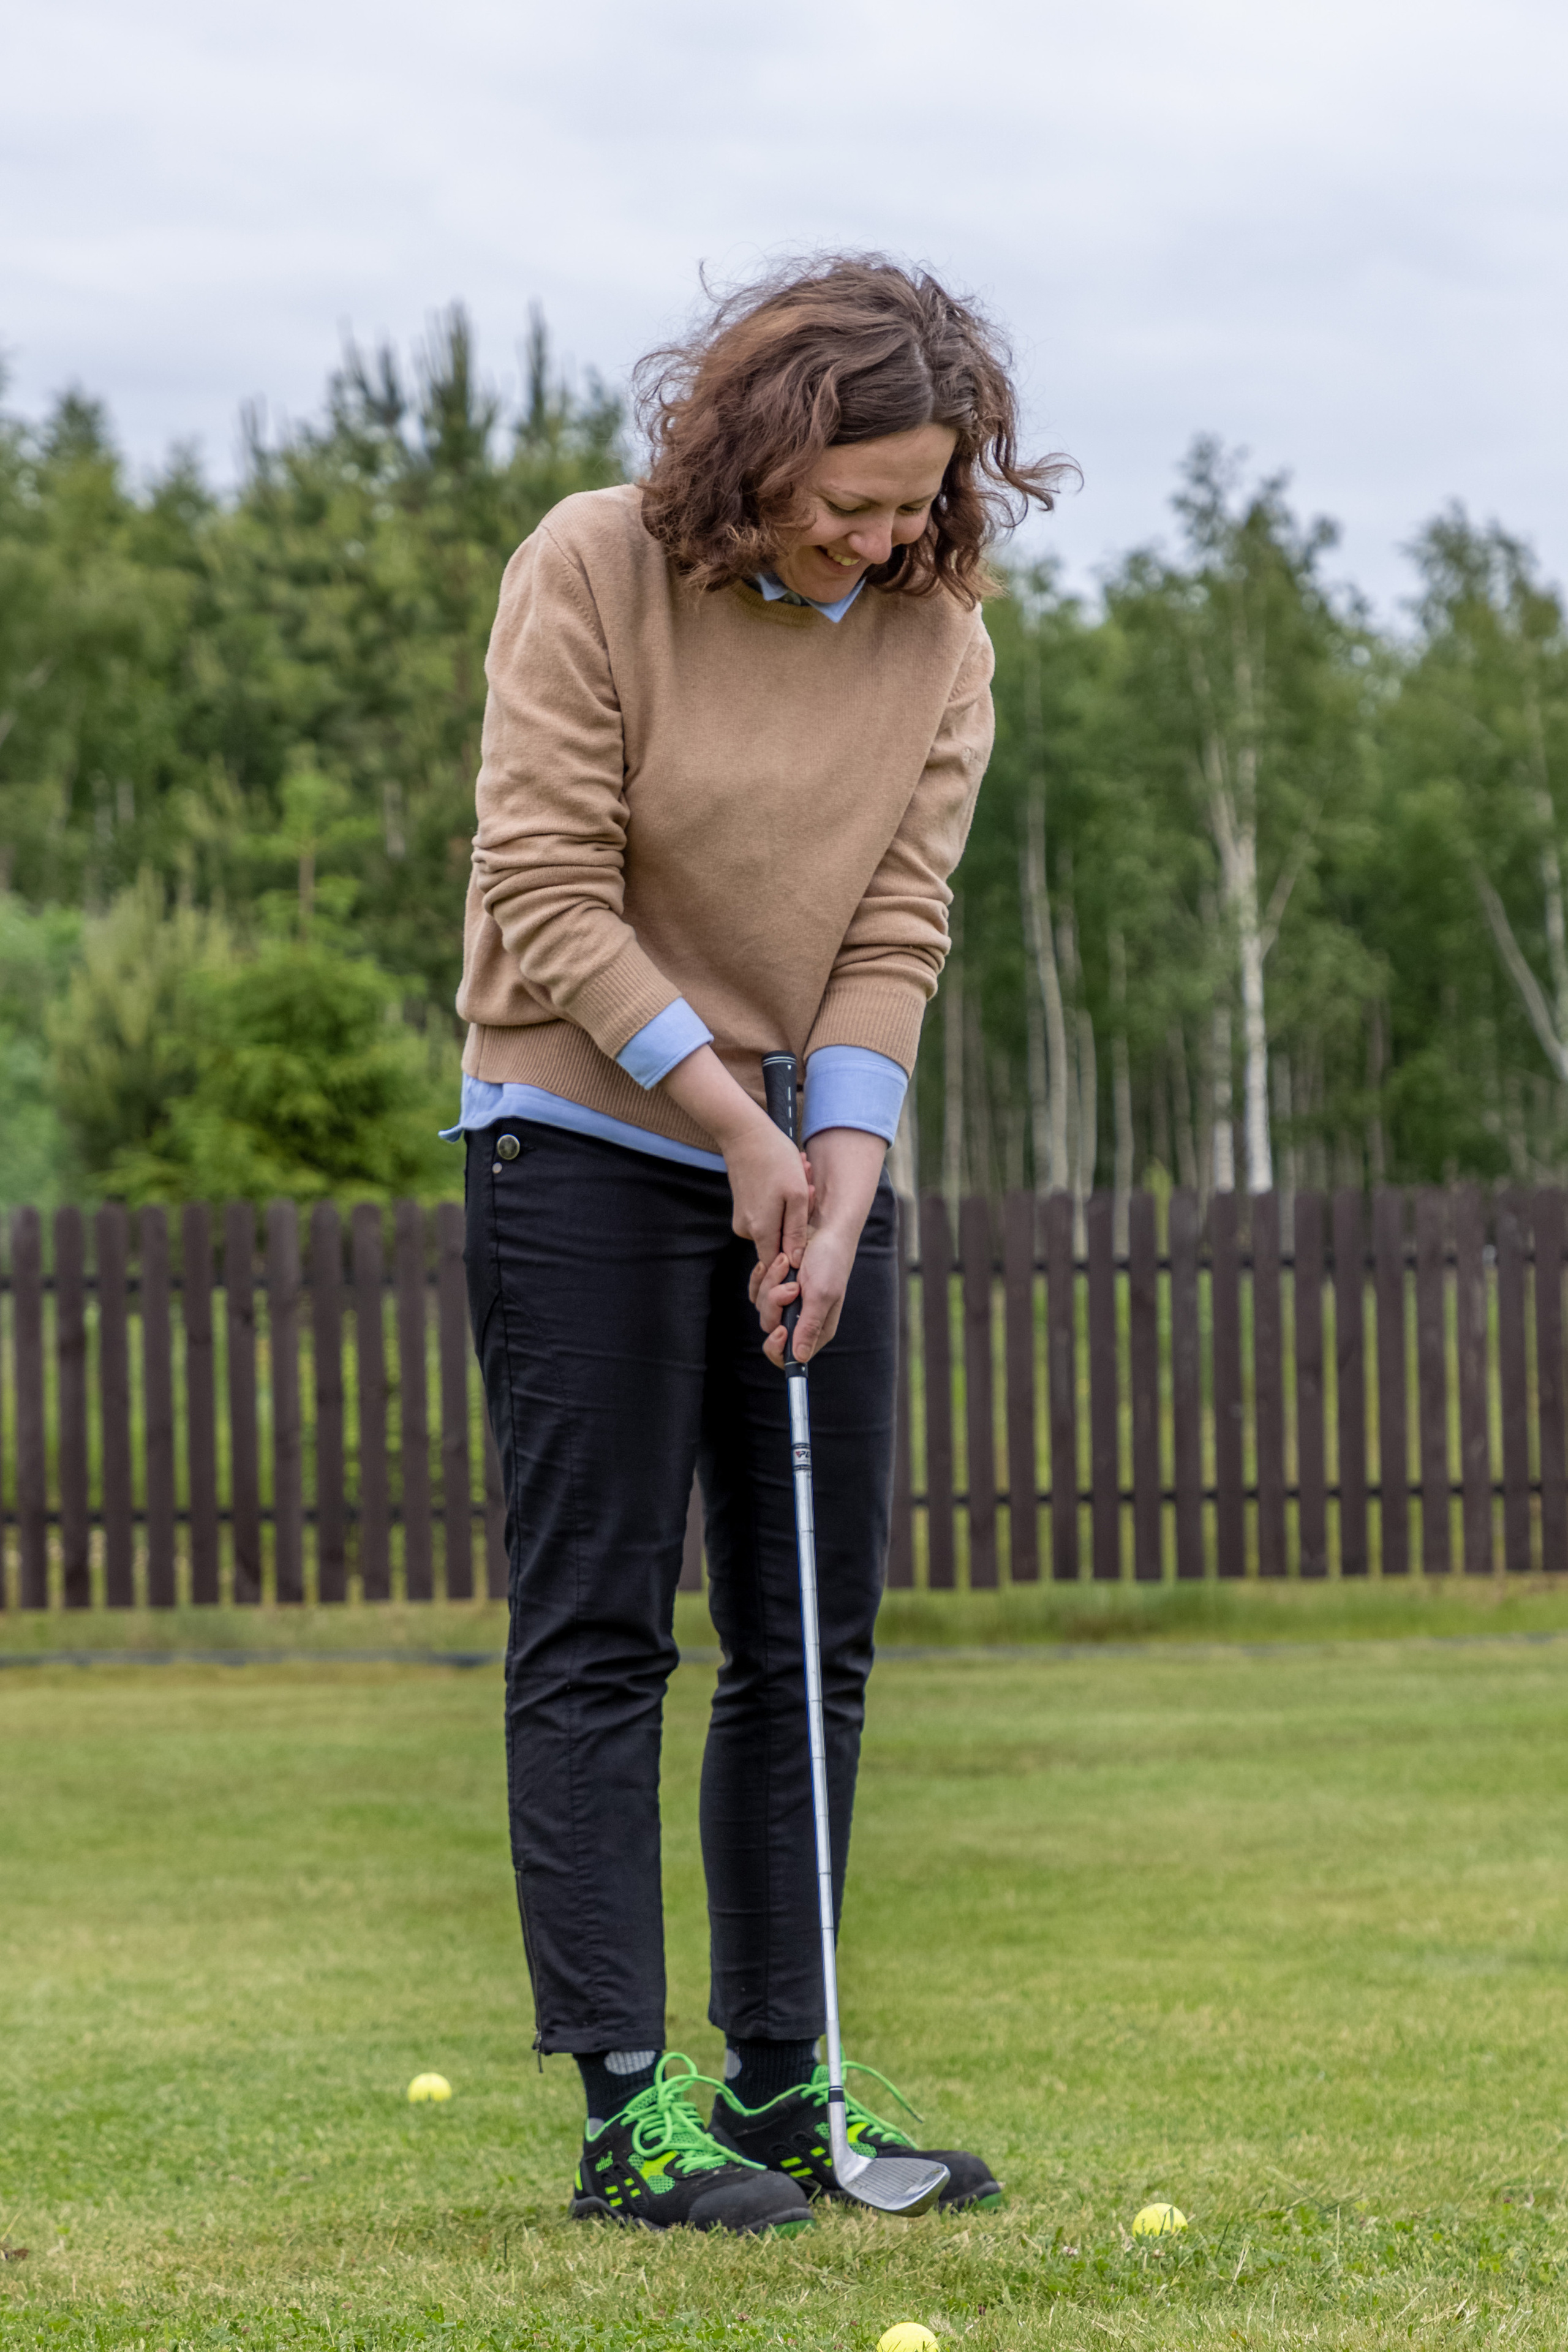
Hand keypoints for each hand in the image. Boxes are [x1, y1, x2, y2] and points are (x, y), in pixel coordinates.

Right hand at [660, 1044, 810, 1273]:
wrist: (744, 1134)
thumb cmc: (775, 1159)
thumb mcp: (796, 1195)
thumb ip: (796, 1231)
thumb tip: (796, 1261)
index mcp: (761, 1230)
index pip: (778, 1263)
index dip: (795, 1255)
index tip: (807, 1228)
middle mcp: (746, 1230)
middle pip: (779, 1241)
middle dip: (798, 1219)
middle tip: (808, 1188)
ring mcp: (741, 1220)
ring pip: (775, 1225)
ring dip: (792, 1205)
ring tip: (799, 1176)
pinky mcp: (741, 1209)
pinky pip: (766, 1214)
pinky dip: (780, 1199)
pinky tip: (788, 1176)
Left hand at [753, 1126, 886, 1366]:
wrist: (823, 1224)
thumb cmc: (829, 1258)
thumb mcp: (821, 1294)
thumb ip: (809, 1327)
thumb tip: (799, 1359)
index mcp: (816, 1328)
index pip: (789, 1356)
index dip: (778, 1347)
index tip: (779, 1328)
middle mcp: (800, 1318)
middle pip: (770, 1328)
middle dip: (775, 1303)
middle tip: (791, 1284)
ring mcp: (787, 1301)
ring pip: (762, 1306)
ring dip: (771, 1282)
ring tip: (787, 1262)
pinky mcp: (775, 1284)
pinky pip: (757, 1289)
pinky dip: (763, 1274)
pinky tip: (777, 1260)